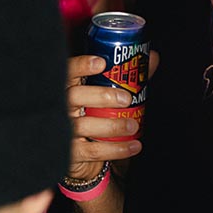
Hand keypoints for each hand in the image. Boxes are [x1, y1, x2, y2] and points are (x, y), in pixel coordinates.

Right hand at [66, 51, 158, 179]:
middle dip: (101, 96)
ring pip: (83, 125)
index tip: (101, 63)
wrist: (82, 154)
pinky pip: (92, 151)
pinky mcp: (71, 153)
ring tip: (133, 125)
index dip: (81, 66)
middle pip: (74, 97)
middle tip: (126, 99)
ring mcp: (62, 131)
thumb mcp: (108, 94)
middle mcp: (60, 107)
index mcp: (69, 88)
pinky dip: (116, 149)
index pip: (68, 71)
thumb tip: (151, 58)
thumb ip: (127, 76)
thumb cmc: (95, 116)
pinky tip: (134, 146)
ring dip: (112, 126)